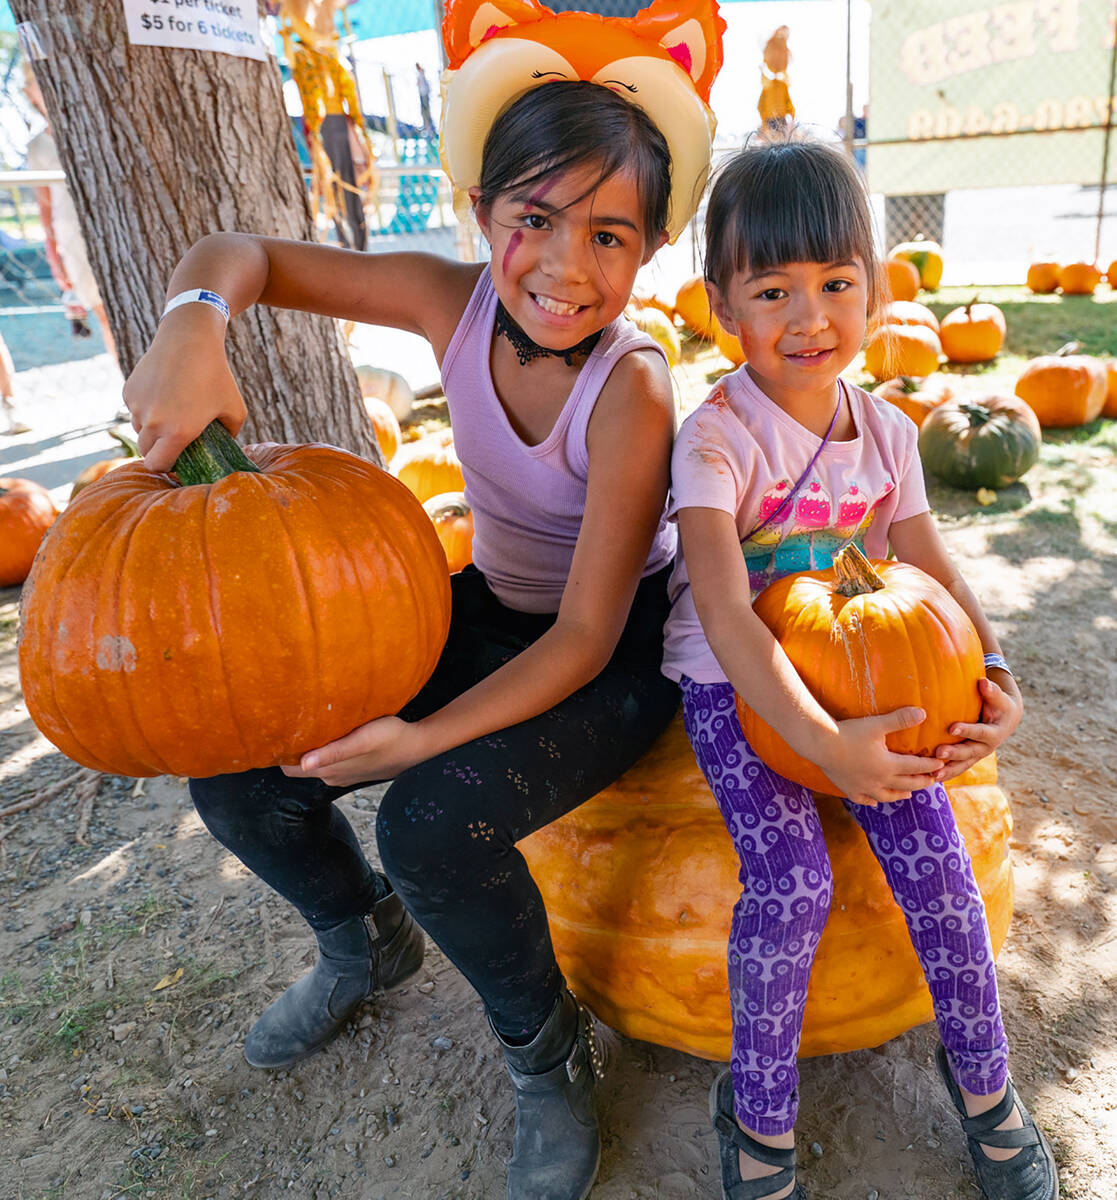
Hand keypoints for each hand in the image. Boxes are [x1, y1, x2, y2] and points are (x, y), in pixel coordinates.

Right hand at [122, 307, 245, 473]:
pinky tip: (164, 395)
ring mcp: (137, 405)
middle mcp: (152, 422)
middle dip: (159, 450)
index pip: (157, 466)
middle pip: (147, 451)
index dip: (167, 467)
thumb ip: (231, 435)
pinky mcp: (128, 391)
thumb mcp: (235, 409)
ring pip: (139, 429)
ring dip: (152, 429)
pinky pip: (135, 410)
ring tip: (173, 414)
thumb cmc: (217, 375)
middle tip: (176, 442)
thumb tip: (225, 448)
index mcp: (177, 432)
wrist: (189, 338)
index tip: (177, 462)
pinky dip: (146, 409)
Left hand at [280, 716, 433, 787]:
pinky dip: (322, 750)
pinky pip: (328, 761)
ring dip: (307, 748)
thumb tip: (303, 762)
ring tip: (303, 724)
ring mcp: (342, 774)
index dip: (280, 752)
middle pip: (298, 765)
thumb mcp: (362, 741)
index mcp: (329, 770)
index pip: (289, 767)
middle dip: (290, 748)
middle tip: (286, 722)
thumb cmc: (391, 738)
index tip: (275, 731)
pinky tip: (327, 733)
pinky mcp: (352, 768)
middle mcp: (331, 775)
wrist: (417, 746)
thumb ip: (333, 752)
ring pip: (313, 762)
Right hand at [818, 707, 943, 805]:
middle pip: (906, 784)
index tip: (941, 764)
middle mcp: (878, 780)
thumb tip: (923, 713)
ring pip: (887, 796)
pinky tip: (874, 801)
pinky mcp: (849, 789)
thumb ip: (900, 719)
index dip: (930, 765)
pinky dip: (871, 801)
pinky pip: (863, 800)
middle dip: (921, 782)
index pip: (916, 767)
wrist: (821, 744)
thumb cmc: (849, 732)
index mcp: (888, 765)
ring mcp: (863, 787)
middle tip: (932, 780)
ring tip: (909, 794)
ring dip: (900, 795)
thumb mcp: (876, 724)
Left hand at [932, 674, 1021, 782]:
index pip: (980, 732)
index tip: (952, 728)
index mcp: (994, 733)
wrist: (1005, 720)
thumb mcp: (998, 697)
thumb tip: (983, 682)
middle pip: (969, 752)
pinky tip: (929, 778)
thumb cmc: (998, 704)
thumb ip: (991, 691)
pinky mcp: (968, 759)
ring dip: (948, 770)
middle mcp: (986, 747)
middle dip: (954, 753)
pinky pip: (956, 769)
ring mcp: (976, 755)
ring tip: (932, 774)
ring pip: (962, 765)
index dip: (968, 731)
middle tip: (938, 752)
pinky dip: (945, 774)